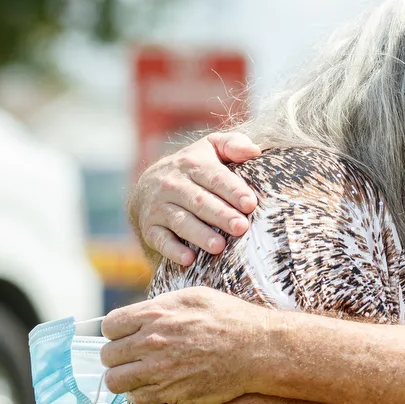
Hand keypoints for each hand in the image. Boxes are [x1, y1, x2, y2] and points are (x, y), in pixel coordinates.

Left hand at [101, 287, 275, 403]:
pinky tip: (153, 383)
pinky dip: (139, 392)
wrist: (256, 348)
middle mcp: (151, 342)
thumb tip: (142, 313)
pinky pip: (135, 398)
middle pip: (108, 354)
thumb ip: (162, 304)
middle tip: (133, 354)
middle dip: (118, 354)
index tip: (126, 334)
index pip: (110, 325)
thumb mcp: (194, 296)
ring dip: (123, 376)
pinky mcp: (170, 392)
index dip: (117, 330)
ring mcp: (159, 370)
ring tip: (137, 372)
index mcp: (155, 314)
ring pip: (115, 380)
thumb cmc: (230, 318)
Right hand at [130, 132, 261, 265]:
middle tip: (241, 227)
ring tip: (219, 246)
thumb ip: (233, 145)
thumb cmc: (194, 167)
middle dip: (221, 215)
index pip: (214, 177)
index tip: (250, 204)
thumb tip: (254, 151)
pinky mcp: (150, 228)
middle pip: (199, 201)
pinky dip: (173, 250)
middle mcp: (173, 184)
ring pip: (181, 221)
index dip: (232, 190)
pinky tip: (189, 259)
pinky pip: (160, 240)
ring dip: (199, 234)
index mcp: (192, 163)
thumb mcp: (212, 148)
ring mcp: (159, 207)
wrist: (149, 184)